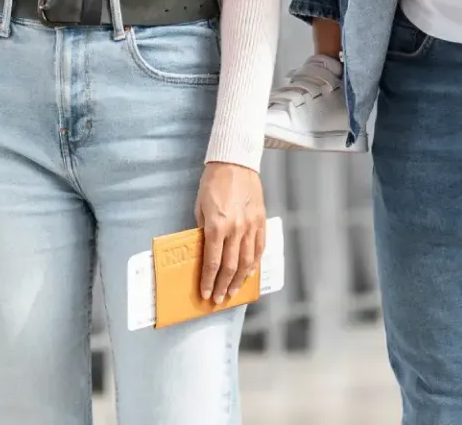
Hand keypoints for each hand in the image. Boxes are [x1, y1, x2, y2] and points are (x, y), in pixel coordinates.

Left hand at [194, 161, 265, 305]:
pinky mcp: (261, 221)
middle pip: (230, 266)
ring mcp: (251, 225)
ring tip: (233, 292)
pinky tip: (249, 273)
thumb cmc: (213, 182)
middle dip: (223, 285)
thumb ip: (203, 230)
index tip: (206, 293)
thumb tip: (205, 251)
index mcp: (217, 225)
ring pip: (247, 261)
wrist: (235, 162)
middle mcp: (235, 229)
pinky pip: (259, 248)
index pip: (212, 261)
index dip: (209, 280)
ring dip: (239, 280)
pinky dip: (255, 263)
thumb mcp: (200, 207)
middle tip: (219, 299)